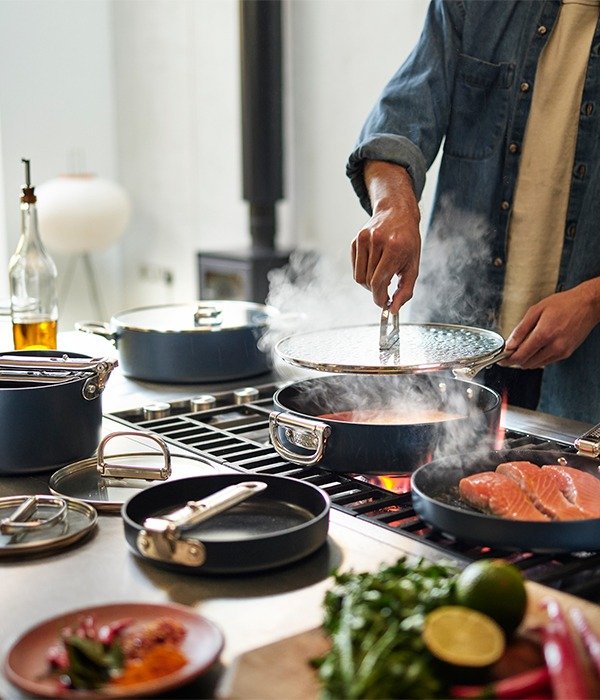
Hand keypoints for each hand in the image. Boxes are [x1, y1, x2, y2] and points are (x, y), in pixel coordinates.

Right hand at [351, 161, 420, 313]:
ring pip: (359, 277)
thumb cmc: (408, 241)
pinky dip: (363, 272)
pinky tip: (374, 265)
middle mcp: (377, 241)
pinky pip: (355, 268)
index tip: (384, 304)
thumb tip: (394, 310)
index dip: (380, 298)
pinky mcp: (355, 240)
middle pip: (369, 281)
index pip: (379, 282)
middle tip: (386, 288)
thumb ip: (405, 290)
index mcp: (394, 247)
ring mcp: (364, 239)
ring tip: (381, 275)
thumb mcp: (413, 266)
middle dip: (377, 290)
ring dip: (369, 283)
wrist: (397, 213)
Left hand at [498, 278, 599, 368]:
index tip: (501, 358)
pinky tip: (535, 347)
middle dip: (515, 360)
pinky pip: (546, 361)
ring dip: (526, 360)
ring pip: (536, 364)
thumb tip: (510, 344)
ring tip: (521, 348)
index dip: (507, 359)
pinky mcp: (566, 354)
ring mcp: (561, 352)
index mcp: (544, 334)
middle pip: (526, 363)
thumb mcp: (536, 310)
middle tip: (508, 353)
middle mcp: (554, 346)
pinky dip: (537, 358)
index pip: (520, 355)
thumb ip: (521, 329)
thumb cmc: (563, 304)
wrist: (587, 305)